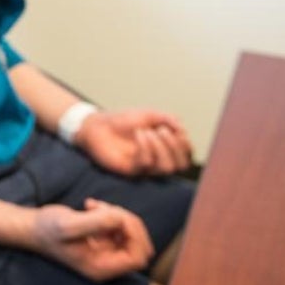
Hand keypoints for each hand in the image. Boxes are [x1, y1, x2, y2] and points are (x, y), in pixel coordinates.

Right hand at [28, 198, 153, 281]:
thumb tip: (120, 218)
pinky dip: (110, 212)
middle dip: (127, 222)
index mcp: (101, 267)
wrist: (32, 227)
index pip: (137, 257)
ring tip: (93, 206)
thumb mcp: (69, 225)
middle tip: (104, 208)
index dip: (134, 235)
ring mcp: (106, 251)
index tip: (117, 217)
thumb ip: (96, 222)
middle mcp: (107, 263)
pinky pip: (119, 226)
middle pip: (139, 245)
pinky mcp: (102, 240)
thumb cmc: (47, 229)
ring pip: (131, 233)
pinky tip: (90, 205)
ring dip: (117, 214)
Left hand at [76, 109, 192, 176]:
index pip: (185, 156)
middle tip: (162, 130)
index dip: (186, 146)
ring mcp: (144, 167)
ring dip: (161, 147)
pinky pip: (145, 165)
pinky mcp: (131, 170)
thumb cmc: (122, 120)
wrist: (97, 124)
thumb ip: (167, 119)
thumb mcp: (148, 114)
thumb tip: (183, 129)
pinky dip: (146, 148)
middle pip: (180, 166)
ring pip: (165, 168)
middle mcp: (157, 160)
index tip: (178, 131)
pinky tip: (139, 134)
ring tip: (147, 131)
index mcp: (164, 148)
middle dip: (176, 148)